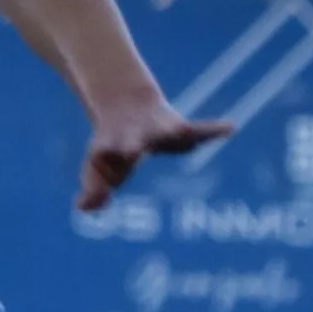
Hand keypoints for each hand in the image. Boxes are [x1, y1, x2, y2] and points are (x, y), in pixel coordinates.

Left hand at [80, 91, 229, 211]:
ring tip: (184, 130)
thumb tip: (82, 207)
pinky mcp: (180, 127)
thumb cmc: (113, 147)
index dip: (96, 179)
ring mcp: (157, 129)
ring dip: (175, 132)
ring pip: (168, 129)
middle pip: (131, 141)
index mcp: (109, 146)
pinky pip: (202, 129)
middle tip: (132, 151)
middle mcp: (133, 135)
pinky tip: (231, 128)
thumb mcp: (99, 168)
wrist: (125, 104)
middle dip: (130, 145)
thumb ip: (94, 188)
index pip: (99, 160)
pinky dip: (215, 129)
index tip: (92, 197)